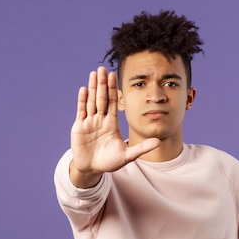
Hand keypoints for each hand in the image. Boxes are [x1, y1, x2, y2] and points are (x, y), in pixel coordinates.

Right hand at [70, 67, 159, 186]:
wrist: (92, 169)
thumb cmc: (109, 162)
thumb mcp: (127, 156)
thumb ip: (142, 148)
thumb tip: (159, 142)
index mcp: (112, 123)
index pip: (113, 103)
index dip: (114, 90)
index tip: (115, 76)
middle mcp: (101, 120)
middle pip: (102, 98)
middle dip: (103, 84)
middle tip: (103, 69)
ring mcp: (89, 122)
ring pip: (91, 101)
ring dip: (93, 88)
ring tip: (94, 74)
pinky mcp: (79, 127)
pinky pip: (81, 111)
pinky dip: (82, 101)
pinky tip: (84, 89)